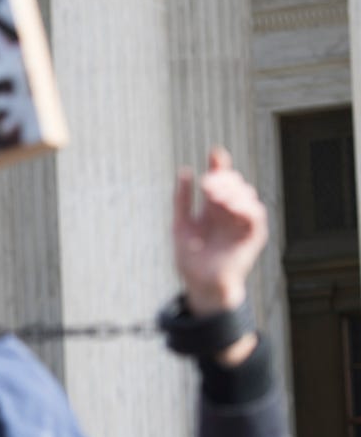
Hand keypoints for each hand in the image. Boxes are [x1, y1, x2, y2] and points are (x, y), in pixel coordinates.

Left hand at [173, 147, 267, 314]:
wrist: (200, 284)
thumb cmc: (190, 258)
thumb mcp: (181, 225)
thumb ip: (182, 200)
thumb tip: (184, 171)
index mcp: (213, 208)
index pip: (221, 180)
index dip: (220, 165)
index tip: (215, 152)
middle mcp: (229, 212)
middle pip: (234, 184)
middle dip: (223, 180)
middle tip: (207, 184)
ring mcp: (241, 223)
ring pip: (247, 196)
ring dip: (233, 192)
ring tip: (215, 195)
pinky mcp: (252, 236)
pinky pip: (255, 216)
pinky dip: (246, 207)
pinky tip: (231, 205)